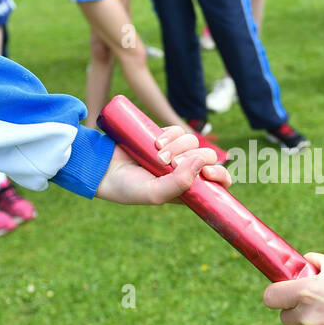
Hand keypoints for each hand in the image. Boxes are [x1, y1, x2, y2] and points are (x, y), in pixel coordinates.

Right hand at [94, 125, 230, 204]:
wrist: (102, 169)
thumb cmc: (127, 188)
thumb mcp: (155, 194)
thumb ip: (179, 184)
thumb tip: (202, 164)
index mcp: (187, 189)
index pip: (217, 182)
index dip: (220, 175)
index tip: (208, 172)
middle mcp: (183, 171)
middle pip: (207, 157)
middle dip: (193, 158)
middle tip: (171, 163)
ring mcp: (174, 153)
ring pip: (192, 142)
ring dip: (178, 146)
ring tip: (157, 154)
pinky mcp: (163, 138)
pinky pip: (178, 130)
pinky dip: (170, 134)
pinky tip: (156, 142)